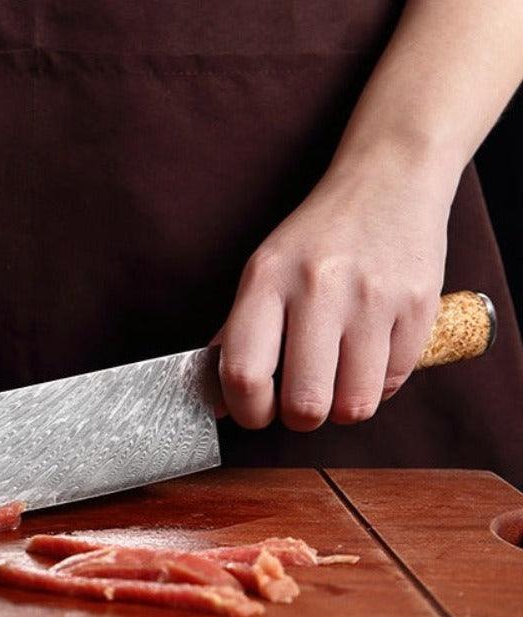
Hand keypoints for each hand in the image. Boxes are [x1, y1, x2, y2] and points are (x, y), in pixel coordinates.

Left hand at [218, 151, 452, 431]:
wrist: (390, 179)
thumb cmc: (317, 238)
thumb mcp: (263, 271)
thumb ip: (237, 334)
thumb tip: (216, 400)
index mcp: (267, 280)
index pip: (244, 373)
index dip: (247, 412)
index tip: (255, 413)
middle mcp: (318, 288)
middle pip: (305, 405)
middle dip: (299, 419)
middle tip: (300, 403)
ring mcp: (373, 299)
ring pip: (355, 406)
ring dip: (342, 408)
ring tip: (337, 382)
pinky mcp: (418, 307)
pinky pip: (395, 383)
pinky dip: (379, 384)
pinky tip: (369, 356)